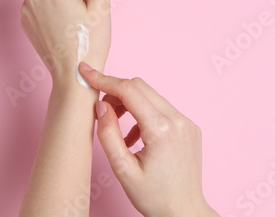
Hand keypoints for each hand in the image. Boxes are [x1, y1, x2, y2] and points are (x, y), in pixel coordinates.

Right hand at [78, 62, 219, 216]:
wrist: (185, 212)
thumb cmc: (154, 197)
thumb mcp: (122, 170)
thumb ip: (108, 134)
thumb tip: (101, 105)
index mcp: (161, 130)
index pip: (129, 91)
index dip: (104, 79)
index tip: (85, 71)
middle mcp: (178, 120)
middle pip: (140, 87)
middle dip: (116, 91)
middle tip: (101, 109)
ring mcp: (186, 122)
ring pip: (151, 95)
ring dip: (129, 103)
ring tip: (117, 127)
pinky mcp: (189, 126)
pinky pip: (161, 108)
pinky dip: (143, 112)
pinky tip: (135, 136)